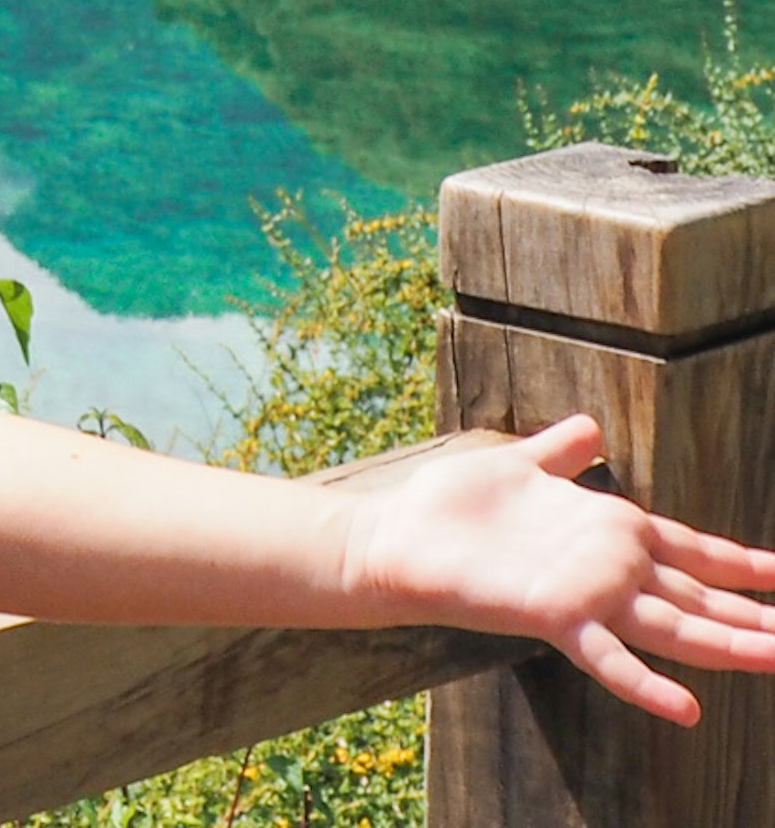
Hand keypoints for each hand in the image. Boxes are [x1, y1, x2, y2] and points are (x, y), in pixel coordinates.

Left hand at [352, 418, 774, 721]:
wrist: (396, 538)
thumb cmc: (455, 506)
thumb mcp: (520, 465)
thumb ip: (561, 452)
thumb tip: (590, 426)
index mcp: (612, 533)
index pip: (692, 550)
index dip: (741, 562)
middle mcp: (611, 570)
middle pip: (700, 595)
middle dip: (756, 613)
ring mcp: (588, 597)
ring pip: (675, 627)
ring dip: (731, 645)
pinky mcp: (554, 616)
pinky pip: (608, 657)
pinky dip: (647, 686)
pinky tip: (688, 708)